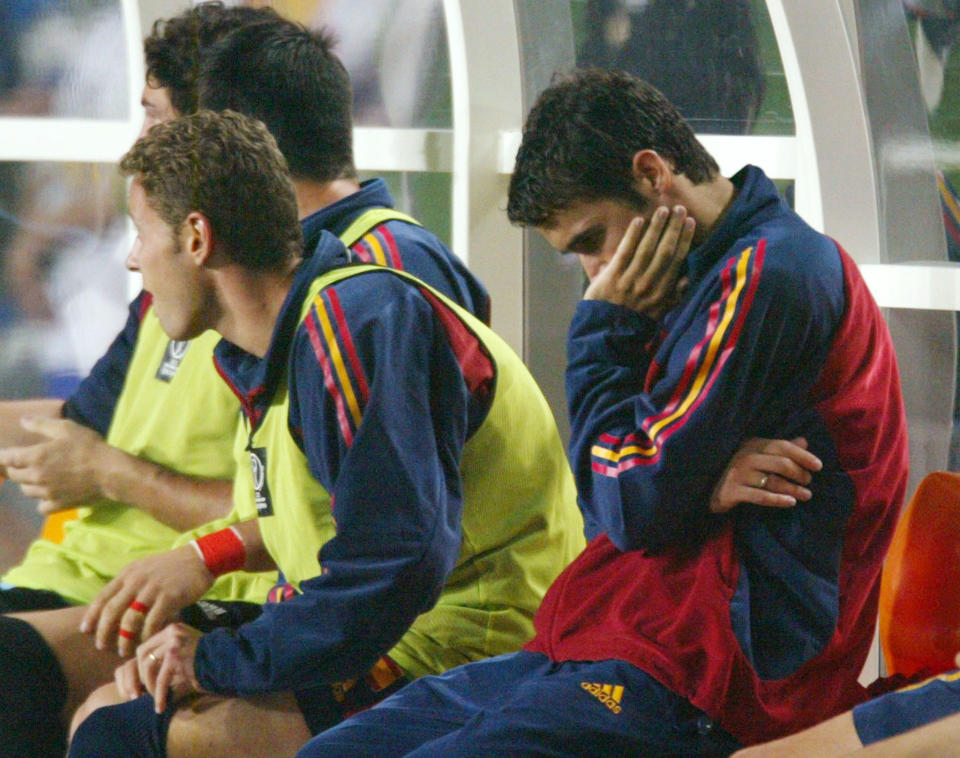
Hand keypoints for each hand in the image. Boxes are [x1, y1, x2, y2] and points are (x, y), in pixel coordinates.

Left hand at [0, 416, 111, 512]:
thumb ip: (41, 424)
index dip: (3, 456)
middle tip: (23, 463)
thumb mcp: (67, 428)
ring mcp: (46, 493)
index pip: (7, 458)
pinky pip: (41, 506)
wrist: (109, 472)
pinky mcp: (58, 505)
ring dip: (28, 483)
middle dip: (16, 468)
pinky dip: (42, 501)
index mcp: (34, 457)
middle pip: (14, 475)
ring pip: (26, 491)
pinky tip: (50, 495)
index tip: (5, 454)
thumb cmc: (88, 447)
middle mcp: (35, 477)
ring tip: (38, 477)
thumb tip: (22, 421)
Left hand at [80, 543, 214, 655]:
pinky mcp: (169, 598)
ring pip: (130, 620)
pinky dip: (146, 636)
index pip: (102, 597)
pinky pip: (152, 622)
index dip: (92, 616)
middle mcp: (137, 581)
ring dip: (124, 639)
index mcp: (128, 574)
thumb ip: (128, 584)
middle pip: (112, 611)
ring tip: (123, 650)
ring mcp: (153, 589)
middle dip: (104, 632)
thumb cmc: (171, 567)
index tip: (85, 631)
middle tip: (102, 647)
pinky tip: (146, 643)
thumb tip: (112, 606)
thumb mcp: (144, 569)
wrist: (199, 559)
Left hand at [116, 622, 204, 712]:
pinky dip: (159, 695)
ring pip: (148, 665)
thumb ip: (167, 660)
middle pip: (142, 653)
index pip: (147, 646)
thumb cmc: (210, 661)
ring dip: (149, 685)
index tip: (144, 683)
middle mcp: (172, 632)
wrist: (229, 660)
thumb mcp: (185, 654)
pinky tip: (160, 707)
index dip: (141, 667)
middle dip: (140, 676)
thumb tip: (146, 679)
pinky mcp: (177, 656)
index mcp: (173, 629)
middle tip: (143, 692)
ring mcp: (174, 642)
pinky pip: (161, 679)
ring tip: (155, 699)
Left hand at [583, 205, 694, 318]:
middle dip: (673, 228)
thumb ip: (675, 294)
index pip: (677, 260)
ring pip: (647, 248)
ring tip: (662, 210)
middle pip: (665, 251)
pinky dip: (632, 235)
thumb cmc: (634, 322)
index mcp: (663, 293)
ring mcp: (630, 280)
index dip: (684, 239)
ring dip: (656, 227)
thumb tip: (690, 276)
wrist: (607, 335)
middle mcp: (649, 285)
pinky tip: (638, 220)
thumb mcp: (660, 312)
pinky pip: (625, 251)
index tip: (689, 222)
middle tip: (679, 208)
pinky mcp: (612, 277)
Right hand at [710, 437, 822, 513]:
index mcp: (752, 444)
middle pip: (780, 463)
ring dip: (793, 489)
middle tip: (808, 482)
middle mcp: (745, 457)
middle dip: (799, 473)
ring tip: (806, 495)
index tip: (819, 466)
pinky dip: (778, 500)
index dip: (802, 455)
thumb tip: (804, 442)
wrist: (708, 489)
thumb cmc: (738, 471)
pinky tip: (791, 502)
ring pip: (772, 481)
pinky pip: (760, 496)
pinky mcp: (732, 491)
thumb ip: (780, 449)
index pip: (782, 446)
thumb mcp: (758, 455)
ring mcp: (737, 474)